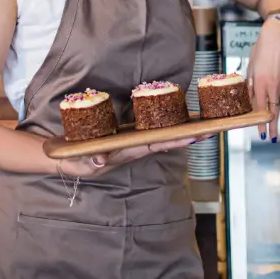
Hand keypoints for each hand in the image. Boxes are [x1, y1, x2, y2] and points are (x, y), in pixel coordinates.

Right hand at [56, 134, 212, 177]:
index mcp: (128, 152)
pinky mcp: (130, 135)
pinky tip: (181, 116)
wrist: (67, 157)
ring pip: (163, 135)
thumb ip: (88, 162)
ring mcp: (134, 141)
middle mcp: (136, 147)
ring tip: (204, 122)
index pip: (156, 145)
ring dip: (183, 130)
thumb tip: (100, 161)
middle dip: (189, 135)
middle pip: (167, 140)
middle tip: (212, 128)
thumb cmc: (75, 159)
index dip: (176, 141)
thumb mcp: (79, 162)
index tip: (195, 137)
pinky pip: (153, 129)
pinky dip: (168, 123)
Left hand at [246, 19, 279, 142]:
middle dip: (273, 126)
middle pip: (274, 110)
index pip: (260, 107)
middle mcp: (274, 85)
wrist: (277, 37)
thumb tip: (248, 101)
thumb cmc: (260, 51)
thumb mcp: (251, 67)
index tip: (260, 134)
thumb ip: (250, 85)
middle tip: (273, 139)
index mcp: (261, 82)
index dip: (261, 122)